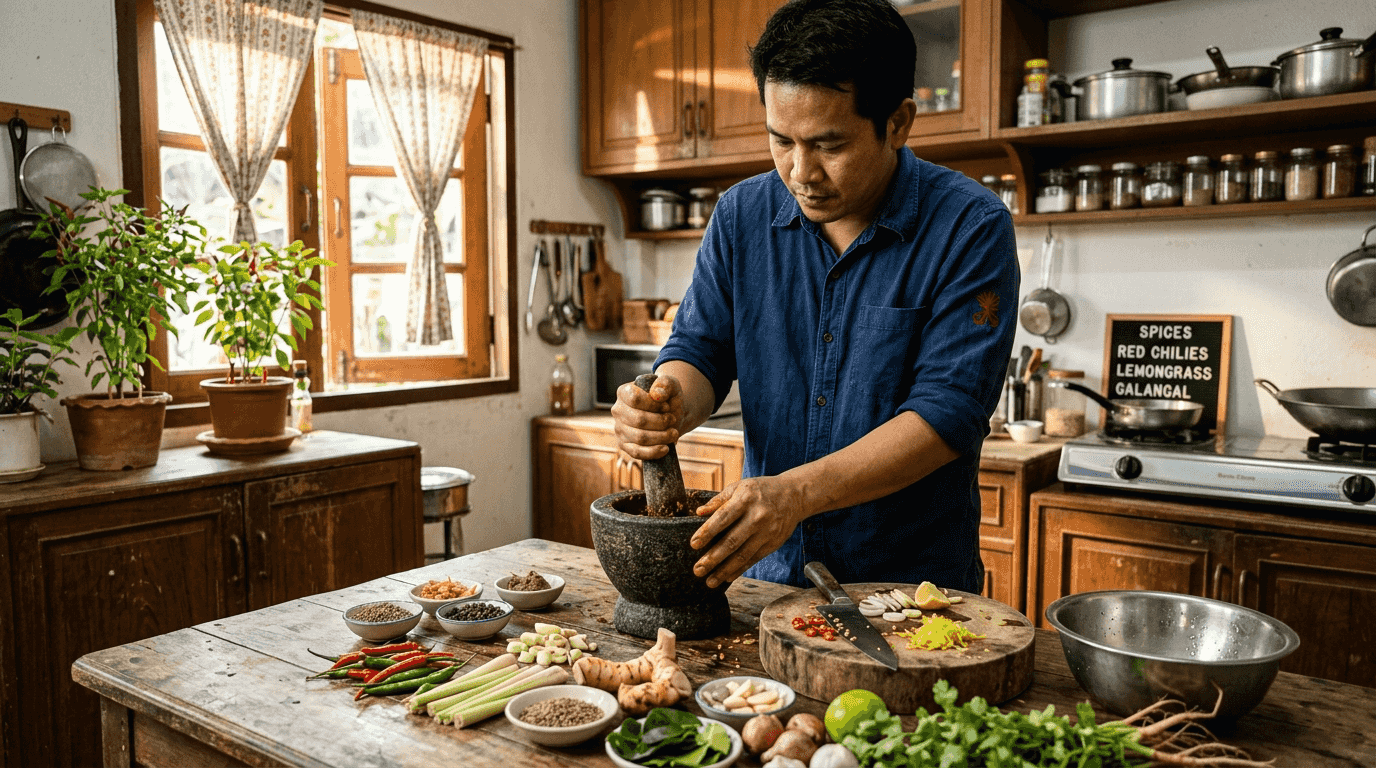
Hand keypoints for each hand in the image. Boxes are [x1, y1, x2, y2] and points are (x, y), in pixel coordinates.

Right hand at [610, 374, 682, 459]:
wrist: (671, 415)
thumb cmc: (668, 399)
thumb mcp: (671, 386)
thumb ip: (665, 384)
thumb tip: (657, 394)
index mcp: (624, 392)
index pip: (635, 399)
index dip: (654, 405)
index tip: (666, 407)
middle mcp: (618, 410)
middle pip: (638, 420)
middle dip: (660, 422)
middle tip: (673, 420)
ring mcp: (619, 429)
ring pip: (640, 438)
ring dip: (661, 437)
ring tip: (673, 433)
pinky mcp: (624, 445)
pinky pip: (636, 452)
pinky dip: (653, 452)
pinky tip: (665, 448)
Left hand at [689, 477, 807, 588]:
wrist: (794, 495)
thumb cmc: (762, 490)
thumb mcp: (740, 487)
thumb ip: (719, 500)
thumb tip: (699, 512)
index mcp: (745, 499)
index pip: (723, 518)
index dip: (707, 532)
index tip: (694, 544)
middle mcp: (757, 517)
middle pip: (732, 541)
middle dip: (713, 558)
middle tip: (698, 569)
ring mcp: (766, 532)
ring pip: (742, 555)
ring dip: (724, 570)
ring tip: (710, 581)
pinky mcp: (773, 543)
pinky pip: (753, 559)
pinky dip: (739, 570)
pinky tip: (727, 577)